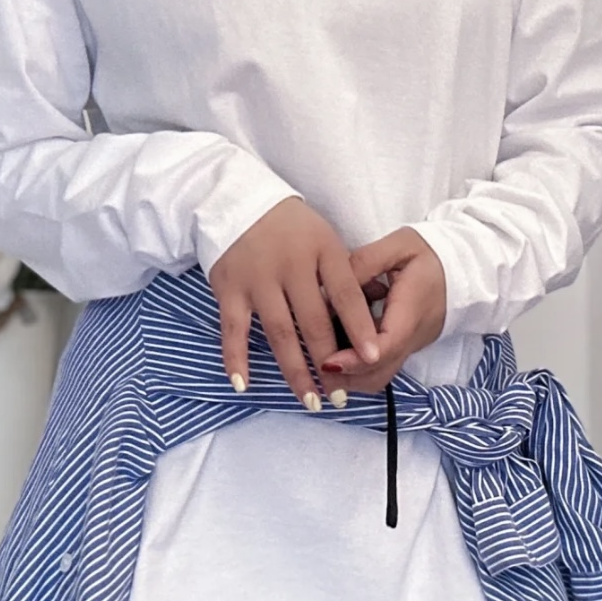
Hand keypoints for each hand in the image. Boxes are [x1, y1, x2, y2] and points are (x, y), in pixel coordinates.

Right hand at [208, 199, 380, 409]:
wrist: (237, 200)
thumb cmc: (291, 229)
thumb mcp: (324, 239)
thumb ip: (341, 277)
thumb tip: (366, 319)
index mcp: (322, 250)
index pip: (346, 294)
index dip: (360, 327)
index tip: (372, 356)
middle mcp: (290, 265)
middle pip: (313, 322)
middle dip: (329, 363)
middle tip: (341, 397)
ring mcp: (257, 278)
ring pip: (279, 333)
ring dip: (294, 371)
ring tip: (309, 400)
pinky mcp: (229, 288)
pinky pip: (233, 330)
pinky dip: (236, 358)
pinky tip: (244, 384)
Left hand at [320, 228, 446, 392]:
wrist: (462, 269)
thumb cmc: (429, 254)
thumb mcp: (398, 245)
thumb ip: (365, 262)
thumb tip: (330, 283)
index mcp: (412, 310)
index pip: (386, 346)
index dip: (355, 359)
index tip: (327, 359)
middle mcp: (412, 337)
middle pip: (379, 374)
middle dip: (345, 377)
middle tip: (313, 366)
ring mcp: (410, 347)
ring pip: (379, 378)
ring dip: (349, 377)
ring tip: (320, 360)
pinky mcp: (405, 349)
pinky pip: (381, 368)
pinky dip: (356, 368)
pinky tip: (336, 350)